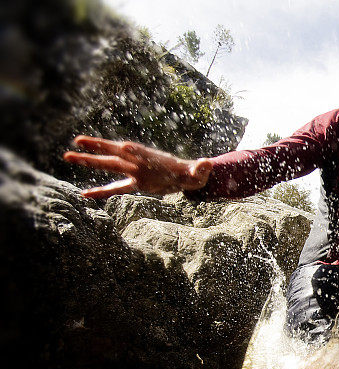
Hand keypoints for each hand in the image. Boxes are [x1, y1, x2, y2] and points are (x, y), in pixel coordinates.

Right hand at [63, 136, 211, 198]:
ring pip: (109, 166)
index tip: (122, 146)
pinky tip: (84, 194)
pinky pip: (115, 188)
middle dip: (97, 148)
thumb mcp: (199, 172)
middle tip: (76, 141)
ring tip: (68, 156)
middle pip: (115, 154)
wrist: (190, 177)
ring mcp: (135, 172)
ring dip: (89, 162)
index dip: (132, 150)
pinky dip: (101, 191)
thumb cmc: (195, 174)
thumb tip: (208, 163)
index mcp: (154, 159)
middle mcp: (140, 162)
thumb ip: (201, 168)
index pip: (140, 152)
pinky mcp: (135, 183)